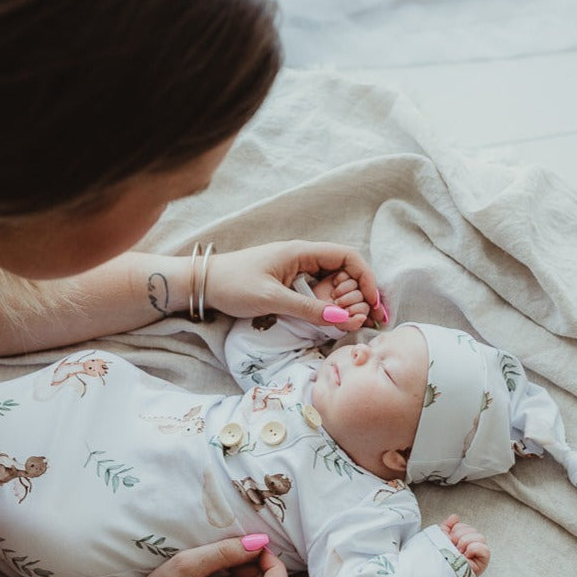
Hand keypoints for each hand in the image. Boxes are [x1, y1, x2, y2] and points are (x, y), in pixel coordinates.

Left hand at [205, 240, 384, 327]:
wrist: (202, 284)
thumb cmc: (233, 284)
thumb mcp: (272, 299)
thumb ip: (308, 309)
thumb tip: (344, 319)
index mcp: (302, 252)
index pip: (349, 258)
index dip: (367, 280)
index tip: (373, 305)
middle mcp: (304, 258)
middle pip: (345, 273)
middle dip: (357, 296)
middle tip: (358, 321)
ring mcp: (296, 271)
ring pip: (332, 285)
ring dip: (343, 303)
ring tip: (345, 323)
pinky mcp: (288, 284)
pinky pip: (317, 294)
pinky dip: (327, 307)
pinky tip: (330, 321)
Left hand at [440, 514, 490, 576]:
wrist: (437, 569)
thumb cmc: (439, 555)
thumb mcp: (441, 537)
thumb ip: (447, 526)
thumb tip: (455, 517)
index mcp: (462, 540)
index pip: (465, 526)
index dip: (456, 530)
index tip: (449, 539)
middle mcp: (472, 546)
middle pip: (473, 530)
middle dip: (460, 536)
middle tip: (454, 546)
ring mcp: (478, 554)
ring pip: (480, 537)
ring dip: (466, 542)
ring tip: (459, 551)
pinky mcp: (482, 562)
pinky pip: (485, 549)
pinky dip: (474, 549)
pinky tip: (466, 555)